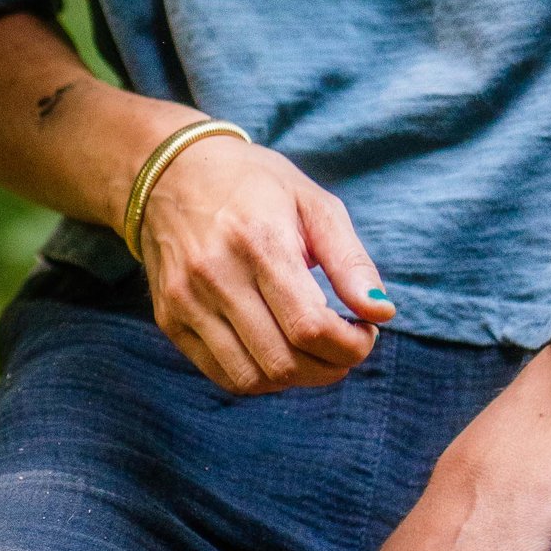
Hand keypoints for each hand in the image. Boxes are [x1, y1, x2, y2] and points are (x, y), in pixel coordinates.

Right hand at [136, 136, 390, 394]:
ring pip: (252, 379)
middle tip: (345, 345)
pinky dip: (261, 377)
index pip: (309, 326)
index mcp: (258, 240)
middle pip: (283, 361)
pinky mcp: (169, 318)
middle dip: (330, 367)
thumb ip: (350, 260)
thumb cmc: (253, 184)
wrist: (170, 171)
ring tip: (313, 351)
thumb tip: (381, 312)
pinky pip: (223, 375)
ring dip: (297, 378)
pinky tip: (278, 350)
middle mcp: (214, 274)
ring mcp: (185, 300)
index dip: (350, 346)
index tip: (365, 331)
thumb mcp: (313, 203)